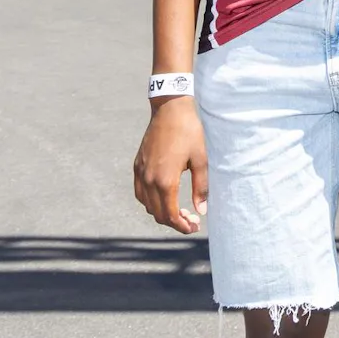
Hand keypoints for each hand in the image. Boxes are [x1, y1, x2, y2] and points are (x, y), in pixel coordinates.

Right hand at [133, 97, 207, 233]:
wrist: (170, 109)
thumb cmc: (188, 132)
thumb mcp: (201, 159)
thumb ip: (201, 187)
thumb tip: (201, 211)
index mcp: (165, 180)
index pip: (170, 215)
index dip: (182, 226)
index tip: (193, 228)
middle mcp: (149, 179)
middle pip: (158, 213)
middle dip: (174, 222)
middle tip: (191, 220)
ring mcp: (140, 172)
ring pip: (147, 204)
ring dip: (161, 212)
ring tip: (179, 209)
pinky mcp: (137, 165)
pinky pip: (140, 192)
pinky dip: (150, 201)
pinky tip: (163, 196)